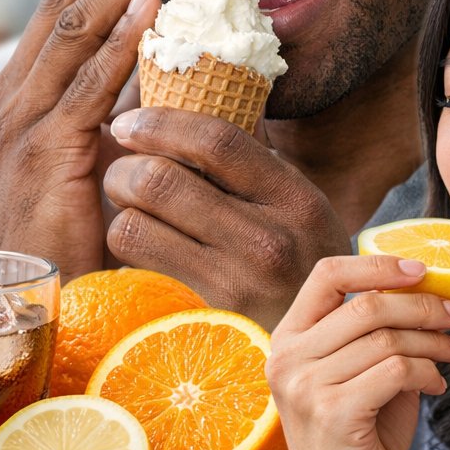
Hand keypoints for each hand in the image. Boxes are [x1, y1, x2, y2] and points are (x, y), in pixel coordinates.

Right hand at [0, 0, 166, 280]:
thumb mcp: (90, 155)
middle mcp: (9, 99)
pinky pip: (87, 85)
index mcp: (18, 94)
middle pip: (60, 4)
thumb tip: (169, 59)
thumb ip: (117, 106)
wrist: (26, 305)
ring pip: (71, 32)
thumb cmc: (65, 235)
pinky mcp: (42, 156)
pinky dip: (119, 41)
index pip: (57, 9)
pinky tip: (148, 5)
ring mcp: (19, 125)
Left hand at [101, 107, 351, 327]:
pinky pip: (139, 262)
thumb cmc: (302, 264)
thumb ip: (251, 163)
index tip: (132, 123)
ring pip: (137, 223)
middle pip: (161, 179)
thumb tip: (190, 100)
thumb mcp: (298, 206)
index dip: (160, 122)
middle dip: (124, 167)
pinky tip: (141, 240)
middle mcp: (269, 238)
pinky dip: (127, 242)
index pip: (215, 139)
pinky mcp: (207, 314)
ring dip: (119, 208)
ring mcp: (237, 281)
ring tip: (129, 205)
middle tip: (121, 169)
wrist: (329, 349)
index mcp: (294, 197)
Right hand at [266, 255, 449, 449]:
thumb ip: (375, 336)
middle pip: (366, 304)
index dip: (376, 264)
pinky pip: (396, 371)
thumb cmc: (357, 438)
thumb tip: (424, 293)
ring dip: (434, 342)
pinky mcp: (334, 412)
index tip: (420, 269)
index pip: (325, 276)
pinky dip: (427, 372)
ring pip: (386, 338)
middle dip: (422, 305)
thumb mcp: (357, 376)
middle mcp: (287, 357)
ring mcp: (305, 385)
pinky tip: (438, 384)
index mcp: (287, 339)